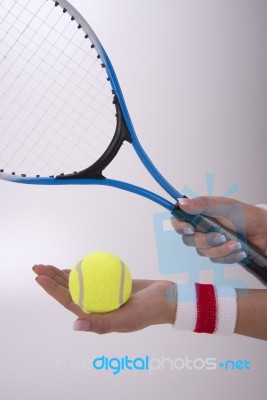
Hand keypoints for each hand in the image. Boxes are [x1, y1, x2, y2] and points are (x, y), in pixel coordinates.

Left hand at [33, 265, 176, 333]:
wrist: (167, 299)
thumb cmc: (149, 312)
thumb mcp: (127, 320)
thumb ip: (102, 324)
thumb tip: (75, 325)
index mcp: (96, 317)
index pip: (68, 301)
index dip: (52, 290)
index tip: (40, 277)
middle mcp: (96, 306)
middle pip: (68, 290)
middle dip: (51, 279)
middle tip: (38, 266)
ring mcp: (102, 295)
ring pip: (78, 283)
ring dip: (62, 274)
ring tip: (47, 265)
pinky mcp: (110, 285)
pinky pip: (92, 276)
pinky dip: (81, 271)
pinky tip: (72, 266)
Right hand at [171, 196, 266, 263]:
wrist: (264, 231)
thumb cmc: (246, 215)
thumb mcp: (225, 206)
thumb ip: (203, 205)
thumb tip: (181, 203)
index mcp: (199, 214)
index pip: (178, 220)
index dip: (179, 226)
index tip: (189, 229)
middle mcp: (201, 228)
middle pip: (189, 240)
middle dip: (206, 240)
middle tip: (222, 236)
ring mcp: (209, 243)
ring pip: (203, 252)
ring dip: (221, 249)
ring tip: (237, 243)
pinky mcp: (219, 254)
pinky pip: (216, 260)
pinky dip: (229, 256)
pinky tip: (240, 251)